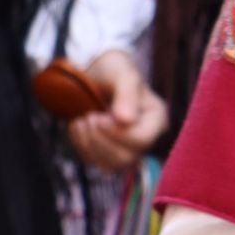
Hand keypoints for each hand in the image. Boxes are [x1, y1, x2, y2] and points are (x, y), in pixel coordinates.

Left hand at [66, 50, 170, 172]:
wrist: (96, 73)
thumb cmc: (113, 70)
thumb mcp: (122, 75)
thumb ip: (127, 94)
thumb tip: (126, 120)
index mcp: (156, 118)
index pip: (142, 140)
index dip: (117, 133)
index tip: (98, 116)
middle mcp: (147, 136)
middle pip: (126, 157)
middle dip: (100, 140)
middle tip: (89, 117)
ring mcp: (129, 147)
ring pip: (111, 165)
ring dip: (89, 144)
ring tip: (81, 120)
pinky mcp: (110, 152)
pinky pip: (96, 162)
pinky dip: (82, 145)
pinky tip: (78, 126)